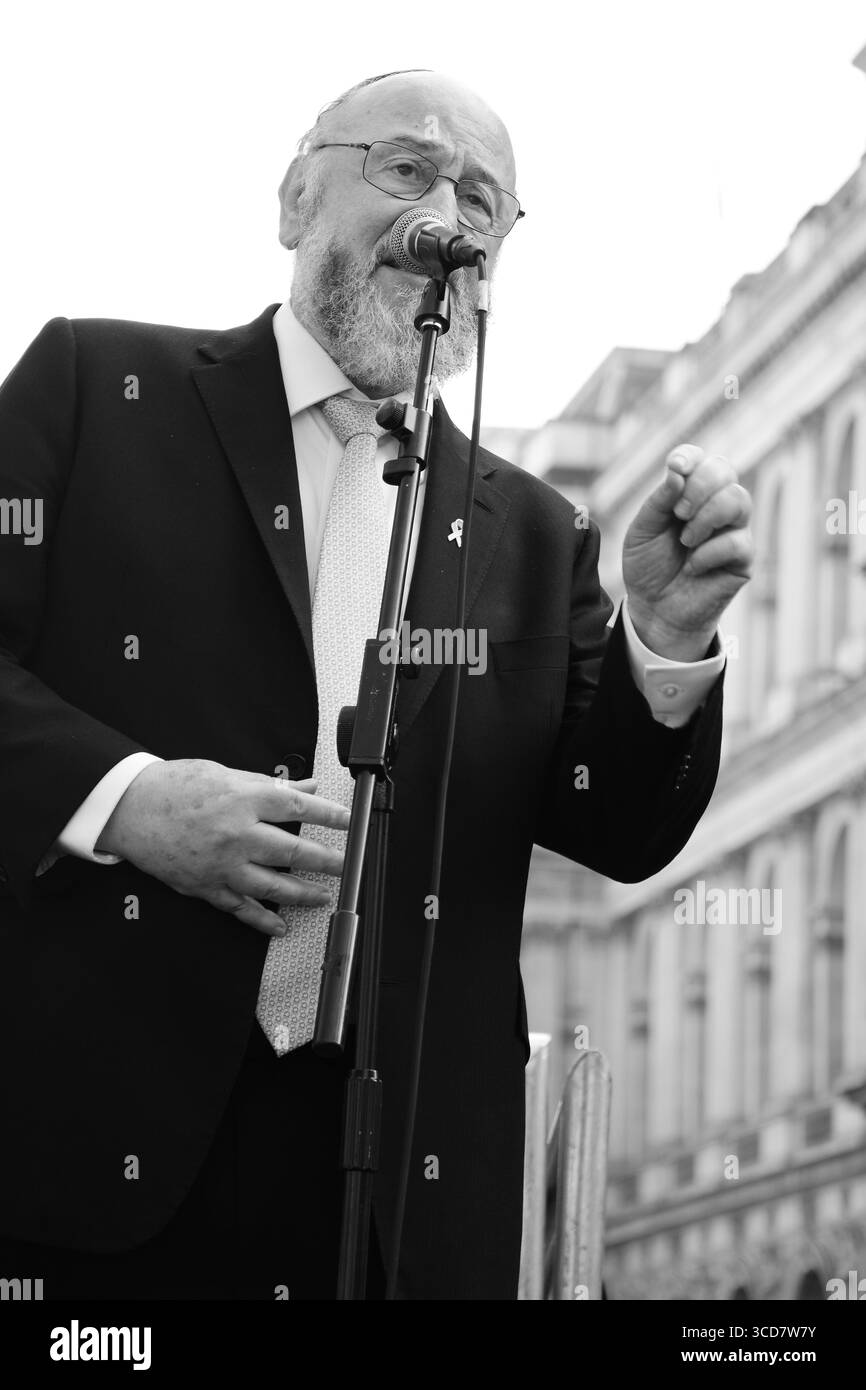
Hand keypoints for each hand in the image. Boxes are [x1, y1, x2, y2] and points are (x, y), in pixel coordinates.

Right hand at [95, 758, 349, 936]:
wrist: (129, 809)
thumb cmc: (175, 786)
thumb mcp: (226, 774)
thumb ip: (269, 784)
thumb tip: (306, 785)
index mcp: (243, 799)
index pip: (298, 806)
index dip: (329, 815)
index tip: (350, 821)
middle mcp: (237, 834)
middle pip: (292, 851)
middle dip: (326, 861)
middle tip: (346, 866)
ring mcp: (222, 864)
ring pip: (272, 885)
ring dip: (303, 894)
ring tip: (324, 897)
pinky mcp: (206, 886)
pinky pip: (239, 908)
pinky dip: (261, 921)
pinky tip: (280, 926)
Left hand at [622, 443, 753, 659]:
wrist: (655, 609)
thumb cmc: (649, 566)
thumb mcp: (642, 531)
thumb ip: (659, 501)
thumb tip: (677, 472)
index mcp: (689, 493)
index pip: (700, 459)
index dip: (690, 457)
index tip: (675, 467)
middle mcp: (716, 505)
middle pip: (724, 470)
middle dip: (700, 486)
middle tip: (679, 513)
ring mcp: (733, 529)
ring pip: (738, 499)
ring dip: (707, 517)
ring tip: (686, 540)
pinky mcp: (743, 558)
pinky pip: (737, 542)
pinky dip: (708, 553)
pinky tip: (693, 567)